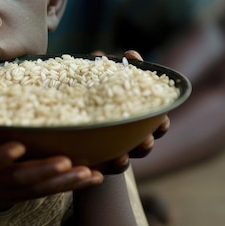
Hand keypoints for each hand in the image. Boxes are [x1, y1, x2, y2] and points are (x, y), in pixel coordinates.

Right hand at [0, 120, 102, 219]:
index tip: (17, 147)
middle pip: (20, 179)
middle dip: (45, 172)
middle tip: (70, 163)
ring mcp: (4, 192)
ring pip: (37, 189)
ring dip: (64, 183)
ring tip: (90, 174)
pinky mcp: (15, 196)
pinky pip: (44, 193)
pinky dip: (67, 187)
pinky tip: (90, 179)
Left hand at [89, 50, 170, 173]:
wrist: (62, 121)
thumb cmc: (87, 94)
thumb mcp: (98, 78)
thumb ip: (115, 66)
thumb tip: (131, 55)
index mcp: (133, 118)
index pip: (155, 123)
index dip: (161, 123)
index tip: (162, 118)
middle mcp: (125, 138)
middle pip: (144, 145)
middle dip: (147, 143)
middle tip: (145, 138)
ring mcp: (108, 151)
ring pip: (124, 162)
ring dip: (126, 159)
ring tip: (122, 157)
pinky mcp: (90, 162)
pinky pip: (97, 170)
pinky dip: (98, 168)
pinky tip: (96, 165)